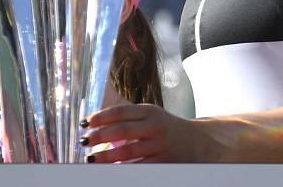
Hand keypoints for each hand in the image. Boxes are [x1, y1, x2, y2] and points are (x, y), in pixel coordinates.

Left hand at [81, 104, 205, 162]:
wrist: (200, 141)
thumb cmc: (166, 128)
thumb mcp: (151, 115)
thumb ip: (128, 117)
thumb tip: (95, 124)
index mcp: (149, 111)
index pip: (120, 112)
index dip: (100, 117)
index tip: (85, 123)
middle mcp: (155, 126)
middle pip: (122, 130)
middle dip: (99, 136)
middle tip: (83, 142)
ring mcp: (160, 145)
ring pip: (128, 152)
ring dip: (107, 156)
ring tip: (90, 159)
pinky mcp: (164, 162)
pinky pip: (140, 167)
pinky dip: (123, 169)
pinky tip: (111, 170)